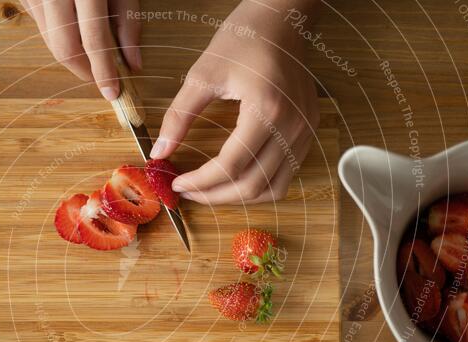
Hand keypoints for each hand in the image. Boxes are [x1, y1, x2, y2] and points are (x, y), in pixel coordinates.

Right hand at [22, 0, 142, 99]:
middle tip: (101, 77)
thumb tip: (132, 63)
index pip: (92, 39)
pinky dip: (57, 33)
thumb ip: (128, 21)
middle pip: (64, 48)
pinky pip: (40, 24)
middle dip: (84, 70)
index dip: (103, 70)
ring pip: (49, 40)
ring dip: (72, 53)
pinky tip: (72, 23)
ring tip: (91, 51)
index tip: (112, 91)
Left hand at [151, 0, 319, 203]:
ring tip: (209, 190)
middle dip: (215, 196)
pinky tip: (234, 177)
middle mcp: (292, 126)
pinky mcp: (308, 132)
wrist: (282, 18)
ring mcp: (304, 131)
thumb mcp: (202, 75)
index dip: (200, 182)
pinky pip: (286, 175)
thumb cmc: (244, 39)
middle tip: (188, 191)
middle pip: (253, 185)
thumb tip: (159, 152)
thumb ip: (179, 116)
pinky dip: (259, 184)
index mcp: (267, 110)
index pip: (231, 166)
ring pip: (273, 188)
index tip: (177, 183)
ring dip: (238, 197)